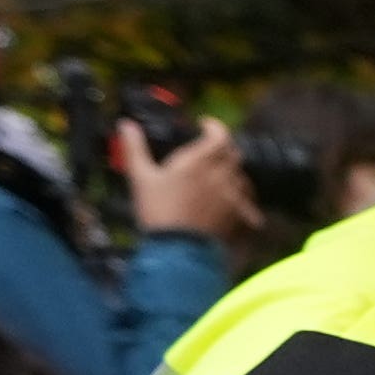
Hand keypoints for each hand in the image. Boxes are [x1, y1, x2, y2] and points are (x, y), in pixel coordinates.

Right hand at [123, 118, 262, 246]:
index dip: (215, 126)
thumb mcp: (141, 178)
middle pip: (233, 154)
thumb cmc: (157, 211)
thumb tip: (125, 124)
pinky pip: (248, 203)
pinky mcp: (238, 216)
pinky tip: (234, 203)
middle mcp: (221, 175)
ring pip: (242, 176)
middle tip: (209, 151)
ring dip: (232, 172)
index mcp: (199, 161)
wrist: (176, 250)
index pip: (220, 135)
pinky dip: (243, 199)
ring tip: (219, 176)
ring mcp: (232, 196)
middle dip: (223, 148)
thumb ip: (135, 148)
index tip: (204, 125)